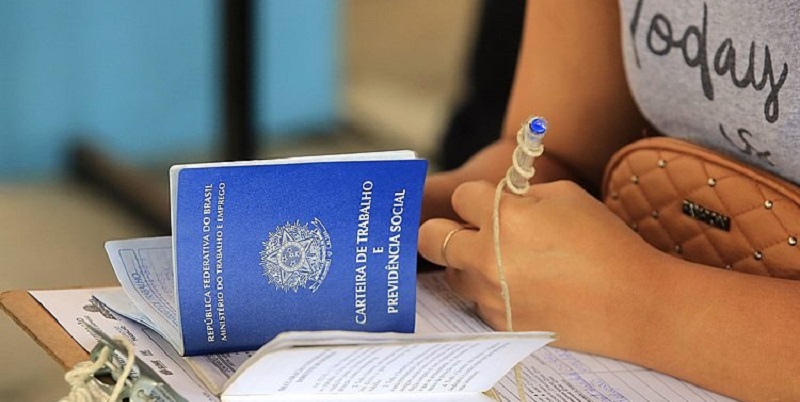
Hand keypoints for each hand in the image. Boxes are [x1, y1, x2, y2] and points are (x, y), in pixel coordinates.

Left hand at [418, 180, 666, 353]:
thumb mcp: (567, 196)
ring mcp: (490, 294)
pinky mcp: (500, 322)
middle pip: (430, 238)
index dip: (477, 197)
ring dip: (467, 263)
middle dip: (443, 229)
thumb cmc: (605, 243)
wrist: (633, 303)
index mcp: (503, 218)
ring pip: (452, 273)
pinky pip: (477, 301)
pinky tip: (522, 288)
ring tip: (501, 262)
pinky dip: (490, 292)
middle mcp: (486, 257)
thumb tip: (501, 196)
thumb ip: (523, 194)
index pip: (460, 197)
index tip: (489, 202)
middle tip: (464, 230)